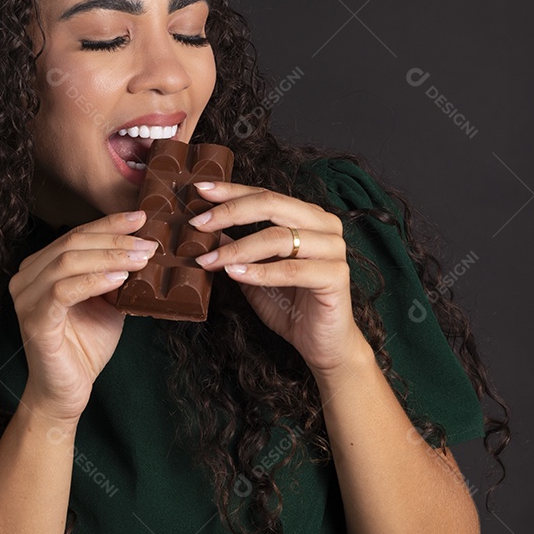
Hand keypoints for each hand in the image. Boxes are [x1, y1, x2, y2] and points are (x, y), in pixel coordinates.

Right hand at [8, 210, 158, 422]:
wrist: (67, 391)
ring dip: (110, 257)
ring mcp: (26, 299)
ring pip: (68, 261)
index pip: (76, 235)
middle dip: (115, 239)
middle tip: (149, 241)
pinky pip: (63, 291)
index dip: (110, 224)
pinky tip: (120, 279)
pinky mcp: (34, 321)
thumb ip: (115, 274)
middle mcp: (27, 278)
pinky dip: (94, 281)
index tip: (142, 217)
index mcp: (41, 267)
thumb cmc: (85, 345)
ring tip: (142, 258)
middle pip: (72, 242)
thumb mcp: (107, 301)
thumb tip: (144, 246)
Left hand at [187, 181, 365, 374]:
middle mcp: (324, 225)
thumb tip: (205, 228)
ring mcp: (333, 248)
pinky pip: (292, 270)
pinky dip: (260, 272)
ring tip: (210, 259)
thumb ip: (236, 248)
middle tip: (198, 224)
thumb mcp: (254, 272)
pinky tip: (235, 274)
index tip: (200, 190)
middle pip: (272, 205)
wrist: (321, 342)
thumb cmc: (290, 304)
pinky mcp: (336, 275)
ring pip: (278, 237)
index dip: (231, 192)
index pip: (265, 195)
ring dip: (238, 248)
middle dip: (230, 213)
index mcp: (307, 216)